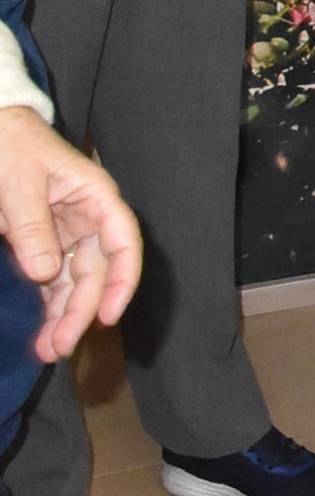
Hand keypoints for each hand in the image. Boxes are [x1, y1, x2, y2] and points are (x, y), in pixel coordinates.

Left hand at [0, 106, 139, 362]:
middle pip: (96, 270)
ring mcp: (66, 233)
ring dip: (64, 315)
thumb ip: (32, 226)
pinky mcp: (42, 243)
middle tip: (61, 346)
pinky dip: (47, 305)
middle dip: (81, 310)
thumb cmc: (10, 145)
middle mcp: (87, 219)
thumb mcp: (18, 182)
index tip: (107, 314)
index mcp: (94, 196)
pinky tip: (41, 329)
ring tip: (48, 350)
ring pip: (75, 281)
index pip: (122, 240)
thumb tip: (46, 273)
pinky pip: (52, 280)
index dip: (122, 279)